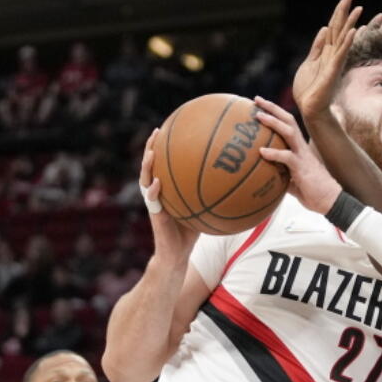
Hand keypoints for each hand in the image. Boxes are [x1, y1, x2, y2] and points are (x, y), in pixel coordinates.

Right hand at [139, 128, 199, 261]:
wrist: (176, 254)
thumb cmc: (191, 231)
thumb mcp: (204, 209)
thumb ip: (212, 195)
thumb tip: (236, 182)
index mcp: (167, 188)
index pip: (164, 163)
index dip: (165, 146)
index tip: (170, 128)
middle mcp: (157, 192)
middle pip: (150, 165)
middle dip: (151, 148)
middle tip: (156, 132)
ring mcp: (153, 203)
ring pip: (145, 179)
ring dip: (147, 165)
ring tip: (151, 152)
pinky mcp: (154, 215)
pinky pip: (152, 200)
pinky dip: (154, 190)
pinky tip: (158, 182)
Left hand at [254, 96, 342, 214]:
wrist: (331, 201)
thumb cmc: (313, 193)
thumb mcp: (293, 182)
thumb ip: (282, 176)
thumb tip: (267, 178)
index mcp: (300, 148)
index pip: (288, 125)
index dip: (275, 113)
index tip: (260, 105)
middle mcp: (302, 147)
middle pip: (288, 120)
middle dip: (272, 108)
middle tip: (256, 99)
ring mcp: (303, 156)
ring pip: (288, 132)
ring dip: (273, 122)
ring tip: (258, 116)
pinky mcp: (302, 167)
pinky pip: (287, 157)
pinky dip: (274, 153)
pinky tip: (261, 151)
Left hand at [292, 0, 361, 120]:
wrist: (309, 108)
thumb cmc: (308, 89)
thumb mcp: (309, 63)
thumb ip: (317, 47)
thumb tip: (324, 29)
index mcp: (327, 51)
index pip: (334, 26)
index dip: (340, 11)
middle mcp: (333, 54)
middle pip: (340, 27)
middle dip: (345, 10)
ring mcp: (335, 61)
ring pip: (343, 37)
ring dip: (350, 22)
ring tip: (357, 7)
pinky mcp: (333, 70)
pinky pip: (341, 53)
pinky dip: (346, 42)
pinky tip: (352, 30)